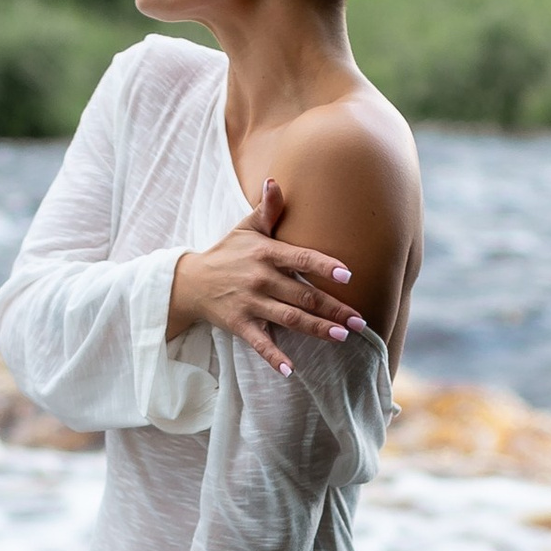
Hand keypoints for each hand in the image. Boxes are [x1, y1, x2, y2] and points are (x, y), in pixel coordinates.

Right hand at [167, 180, 365, 378]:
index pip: (301, 259)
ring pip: (289, 319)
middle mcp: (260, 278)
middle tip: (360, 320)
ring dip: (316, 329)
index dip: (325, 266)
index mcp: (266, 253)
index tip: (348, 275)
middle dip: (333, 308)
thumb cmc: (226, 253)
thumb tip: (275, 181)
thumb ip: (266, 209)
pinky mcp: (239, 324)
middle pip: (303, 295)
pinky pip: (259, 343)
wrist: (190, 281)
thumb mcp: (245, 229)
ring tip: (342, 336)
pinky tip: (292, 370)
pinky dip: (274, 357)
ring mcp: (249, 303)